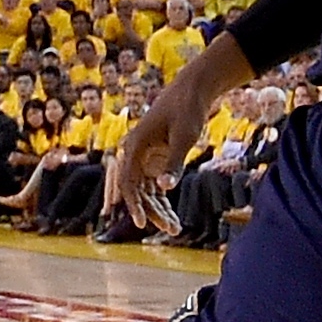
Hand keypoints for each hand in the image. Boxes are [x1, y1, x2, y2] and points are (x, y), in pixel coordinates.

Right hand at [107, 94, 198, 233]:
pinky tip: (173, 216)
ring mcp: (145, 158)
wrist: (192, 92)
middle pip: (138, 190)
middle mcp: (136, 153)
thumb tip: (165, 187)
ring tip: (175, 228)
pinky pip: (155, 187)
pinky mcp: (156, 160)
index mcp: (135, 146)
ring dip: (158, 210)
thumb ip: (174, 164)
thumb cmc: (186, 111)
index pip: (128, 182)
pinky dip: (162, 201)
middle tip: (172, 229)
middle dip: (152, 211)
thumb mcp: (184, 138)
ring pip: (146, 191)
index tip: (140, 223)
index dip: (133, 204)